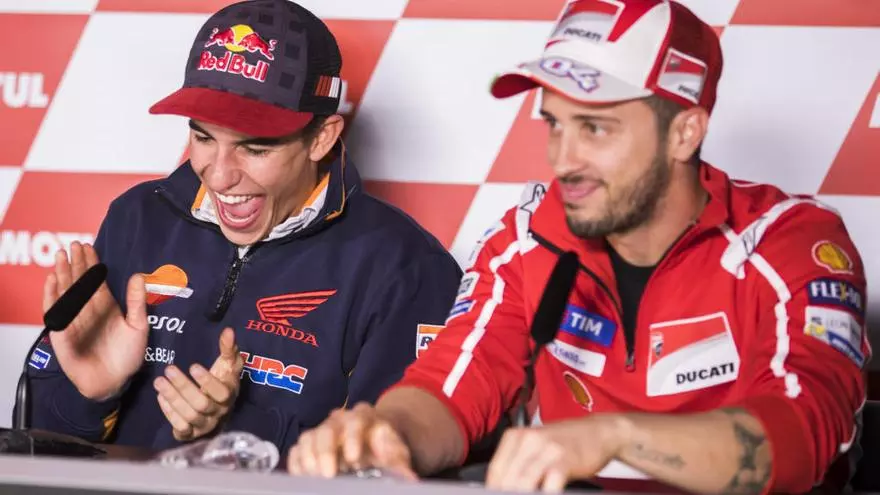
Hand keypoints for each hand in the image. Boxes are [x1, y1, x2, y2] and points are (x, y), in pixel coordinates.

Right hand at [45, 242, 148, 399]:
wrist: (114, 381)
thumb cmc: (127, 356)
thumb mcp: (138, 325)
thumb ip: (136, 301)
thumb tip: (138, 276)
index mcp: (105, 306)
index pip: (95, 279)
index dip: (91, 263)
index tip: (87, 246)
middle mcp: (87, 309)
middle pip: (78, 281)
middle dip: (75, 263)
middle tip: (73, 244)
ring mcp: (74, 319)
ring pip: (65, 292)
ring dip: (62, 274)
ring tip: (61, 256)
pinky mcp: (62, 332)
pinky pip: (54, 311)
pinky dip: (52, 296)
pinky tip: (51, 280)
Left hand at [154, 327, 243, 440]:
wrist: (217, 409)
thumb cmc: (222, 381)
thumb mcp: (228, 364)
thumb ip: (228, 348)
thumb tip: (228, 331)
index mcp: (229, 396)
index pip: (221, 393)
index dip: (207, 381)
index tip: (193, 366)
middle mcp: (218, 414)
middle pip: (201, 404)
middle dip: (183, 387)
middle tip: (168, 369)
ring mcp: (205, 426)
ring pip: (188, 416)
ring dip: (172, 398)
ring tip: (158, 381)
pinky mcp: (191, 435)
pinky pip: (180, 428)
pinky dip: (169, 413)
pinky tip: (160, 397)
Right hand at [287, 403, 416, 479]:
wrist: (373, 442)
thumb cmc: (385, 448)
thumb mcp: (396, 452)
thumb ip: (399, 461)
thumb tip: (409, 478)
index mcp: (363, 417)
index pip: (356, 421)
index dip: (353, 438)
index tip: (354, 459)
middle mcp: (338, 420)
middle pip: (326, 430)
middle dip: (326, 452)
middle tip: (328, 475)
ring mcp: (321, 430)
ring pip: (308, 438)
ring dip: (308, 459)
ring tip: (315, 478)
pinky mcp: (309, 444)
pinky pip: (297, 450)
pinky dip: (297, 464)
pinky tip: (302, 478)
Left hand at [486, 415, 626, 492]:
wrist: (599, 431)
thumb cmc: (566, 442)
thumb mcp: (536, 446)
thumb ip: (519, 463)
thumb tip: (501, 486)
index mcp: (517, 436)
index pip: (495, 470)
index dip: (493, 489)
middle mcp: (529, 440)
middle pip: (508, 478)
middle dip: (507, 493)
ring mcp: (547, 449)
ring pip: (524, 481)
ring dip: (522, 494)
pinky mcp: (565, 459)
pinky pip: (550, 483)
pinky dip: (545, 494)